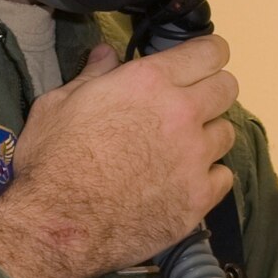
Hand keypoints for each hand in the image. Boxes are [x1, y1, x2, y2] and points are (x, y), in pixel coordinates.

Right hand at [0, 37, 237, 277]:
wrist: (59, 226)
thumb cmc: (50, 161)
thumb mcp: (57, 104)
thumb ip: (91, 76)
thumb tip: (107, 53)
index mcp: (149, 82)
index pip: (209, 52)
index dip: (208, 53)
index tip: (201, 61)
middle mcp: (182, 114)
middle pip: (227, 88)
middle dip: (212, 90)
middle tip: (190, 104)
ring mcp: (195, 159)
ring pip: (226, 133)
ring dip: (208, 135)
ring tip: (183, 148)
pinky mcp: (199, 199)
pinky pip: (223, 177)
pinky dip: (209, 177)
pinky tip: (185, 181)